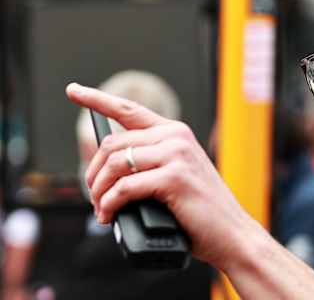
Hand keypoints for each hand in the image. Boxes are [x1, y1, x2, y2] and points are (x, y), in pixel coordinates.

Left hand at [65, 83, 262, 268]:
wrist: (231, 233)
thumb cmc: (201, 211)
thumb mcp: (176, 176)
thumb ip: (149, 164)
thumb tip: (107, 173)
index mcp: (176, 132)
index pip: (129, 110)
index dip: (97, 98)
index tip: (73, 90)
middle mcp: (176, 137)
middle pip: (113, 144)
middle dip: (94, 174)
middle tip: (94, 198)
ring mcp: (176, 155)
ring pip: (115, 164)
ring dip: (99, 191)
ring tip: (101, 210)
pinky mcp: (174, 177)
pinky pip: (124, 187)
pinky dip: (110, 204)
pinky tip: (110, 215)